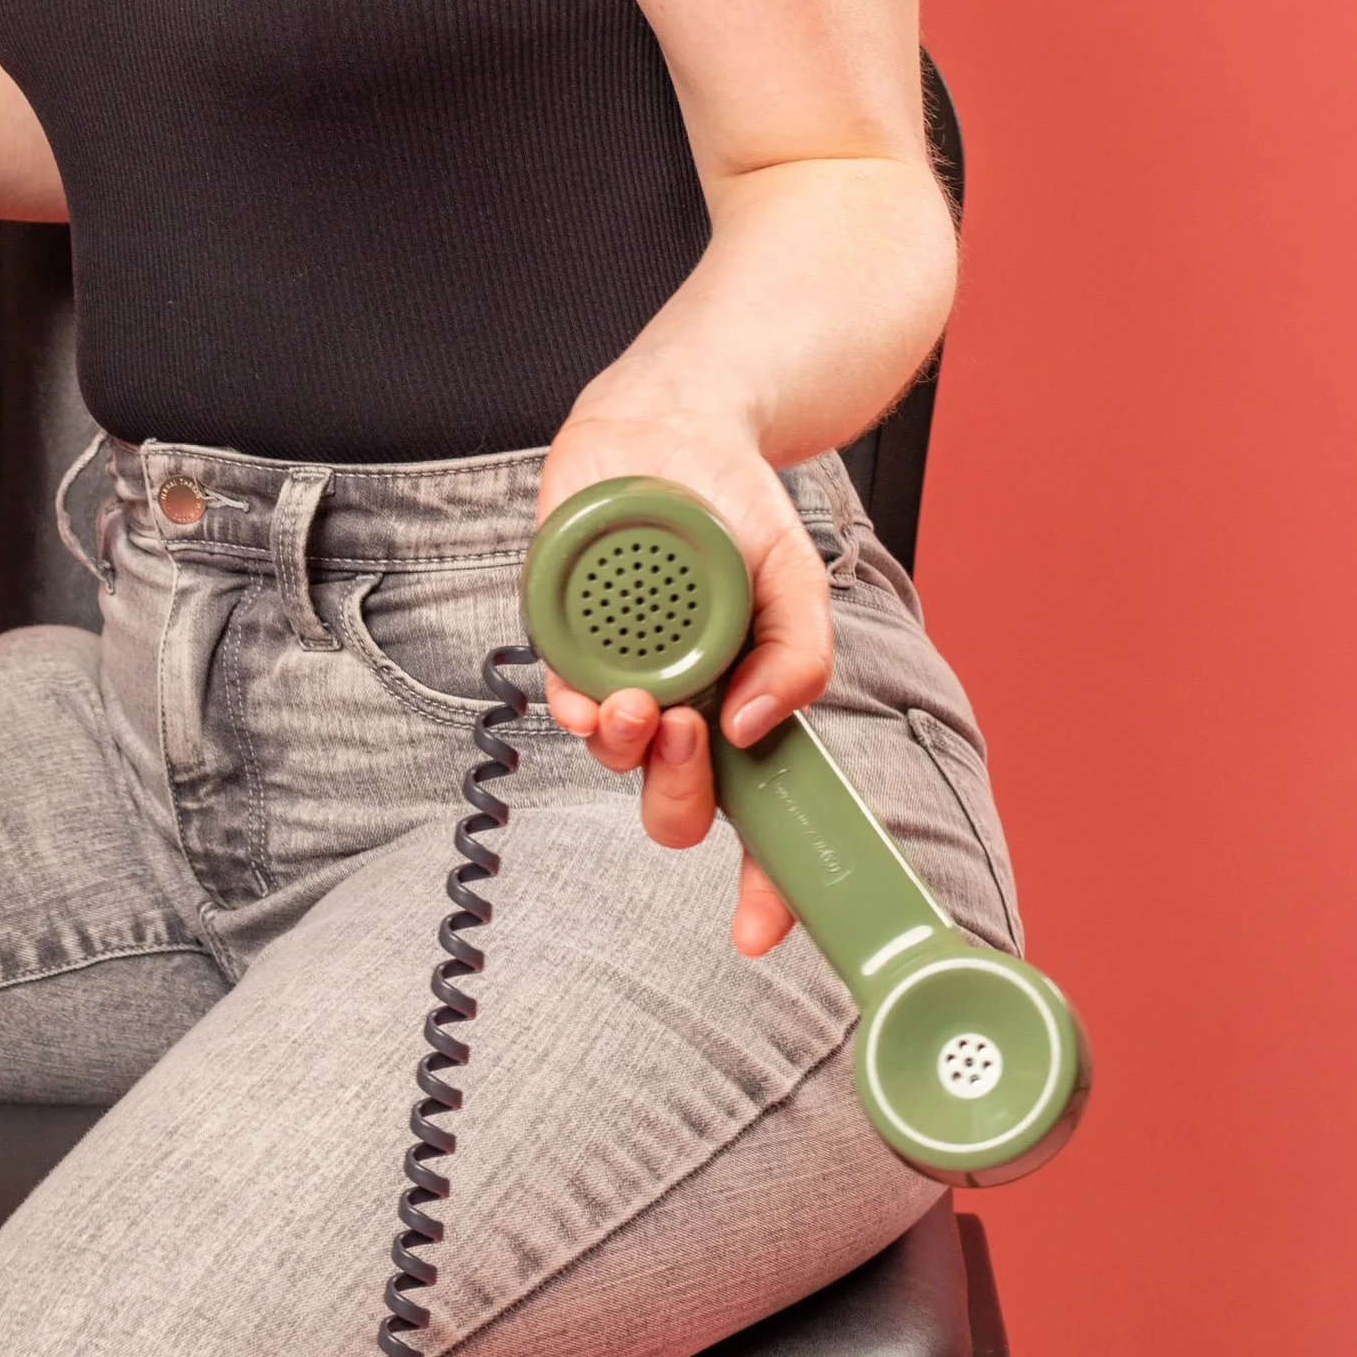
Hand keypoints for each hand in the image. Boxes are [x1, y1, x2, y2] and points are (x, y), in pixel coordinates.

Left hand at [534, 391, 832, 956]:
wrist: (674, 424)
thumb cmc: (738, 511)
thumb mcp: (797, 578)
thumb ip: (798, 656)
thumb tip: (750, 726)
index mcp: (741, 709)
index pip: (754, 819)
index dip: (760, 887)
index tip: (755, 933)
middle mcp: (679, 705)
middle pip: (673, 806)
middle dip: (679, 795)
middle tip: (692, 735)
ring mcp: (618, 675)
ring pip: (613, 757)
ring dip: (625, 749)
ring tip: (643, 703)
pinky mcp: (561, 638)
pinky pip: (558, 694)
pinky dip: (573, 701)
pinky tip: (593, 683)